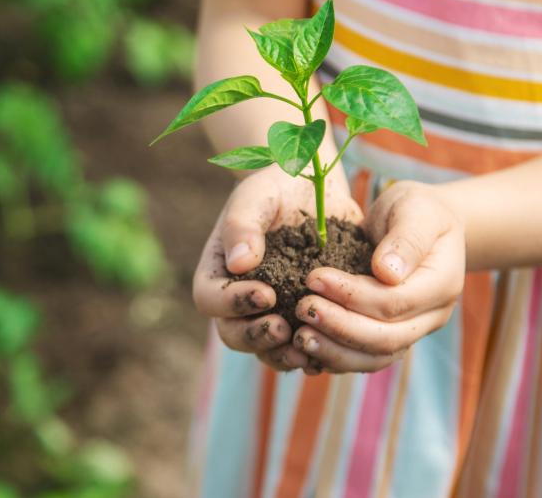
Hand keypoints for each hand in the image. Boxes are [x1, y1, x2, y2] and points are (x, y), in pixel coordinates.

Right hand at [192, 167, 361, 371]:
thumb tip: (239, 263)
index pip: (210, 299)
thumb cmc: (277, 186)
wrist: (315, 189)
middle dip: (256, 337)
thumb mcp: (257, 195)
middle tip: (284, 327)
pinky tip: (331, 346)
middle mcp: (238, 299)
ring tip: (307, 346)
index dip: (233, 304)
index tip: (265, 294)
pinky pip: (300, 348)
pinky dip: (312, 353)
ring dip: (283, 354)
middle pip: (233, 334)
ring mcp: (270, 313)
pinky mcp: (301, 318)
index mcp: (218, 271)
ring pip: (265, 350)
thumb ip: (243, 225)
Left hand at [291, 181, 464, 374]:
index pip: (394, 302)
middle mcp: (432, 316)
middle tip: (302, 309)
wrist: (425, 224)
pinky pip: (366, 359)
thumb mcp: (416, 208)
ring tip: (299, 337)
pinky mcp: (393, 337)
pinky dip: (337, 358)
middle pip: (386, 338)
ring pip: (376, 358)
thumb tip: (387, 273)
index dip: (352, 296)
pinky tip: (307, 351)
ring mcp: (414, 331)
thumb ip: (405, 238)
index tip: (314, 278)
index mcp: (441, 283)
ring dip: (335, 352)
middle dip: (340, 327)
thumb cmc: (418, 210)